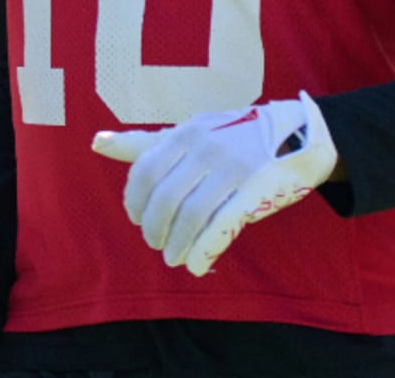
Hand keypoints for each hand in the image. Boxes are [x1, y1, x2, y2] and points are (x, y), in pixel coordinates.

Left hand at [92, 90, 336, 276]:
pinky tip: (199, 264)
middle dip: (154, 228)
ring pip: (192, 215)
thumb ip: (146, 143)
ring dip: (178, 244)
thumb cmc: (233, 136)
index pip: (145, 170)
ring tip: (175, 257)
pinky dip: (205, 250)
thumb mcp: (191, 131)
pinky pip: (223, 225)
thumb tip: (97, 142)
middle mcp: (206, 146)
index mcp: (186, 132)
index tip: (136, 218)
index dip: (135, 201)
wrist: (297, 133)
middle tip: (155, 243)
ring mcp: (232, 167)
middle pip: (165, 197)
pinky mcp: (256, 190)